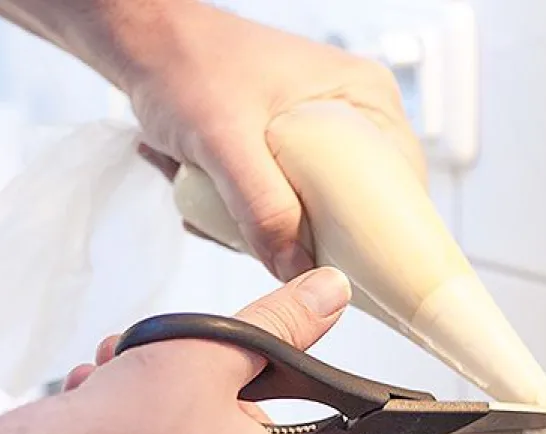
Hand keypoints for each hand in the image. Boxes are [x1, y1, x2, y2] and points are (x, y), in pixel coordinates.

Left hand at [126, 6, 424, 279]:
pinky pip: (292, 210)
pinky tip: (218, 201)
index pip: (402, 189)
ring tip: (223, 199)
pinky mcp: (294, 157)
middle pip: (360, 212)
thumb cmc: (186, 65)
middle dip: (312, 238)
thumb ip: (262, 208)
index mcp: (367, 99)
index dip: (383, 241)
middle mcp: (357, 119)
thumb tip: (298, 270)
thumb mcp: (226, 142)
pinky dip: (256, 219)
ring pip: (321, 218)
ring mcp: (326, 139)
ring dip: (273, 229)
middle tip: (261, 235)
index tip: (353, 277)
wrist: (142, 45)